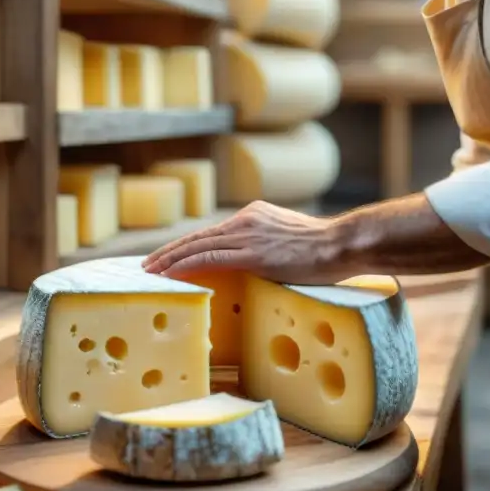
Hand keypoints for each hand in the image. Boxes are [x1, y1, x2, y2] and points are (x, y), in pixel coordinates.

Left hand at [142, 201, 348, 283]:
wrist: (342, 244)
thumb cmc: (326, 251)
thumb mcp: (290, 241)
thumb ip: (269, 248)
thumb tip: (257, 267)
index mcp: (254, 216)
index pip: (211, 233)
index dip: (186, 246)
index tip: (167, 257)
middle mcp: (245, 220)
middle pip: (197, 237)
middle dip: (169, 252)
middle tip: (147, 265)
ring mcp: (247, 235)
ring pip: (197, 246)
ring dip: (169, 260)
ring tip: (151, 273)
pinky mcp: (251, 253)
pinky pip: (209, 258)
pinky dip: (185, 265)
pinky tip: (171, 274)